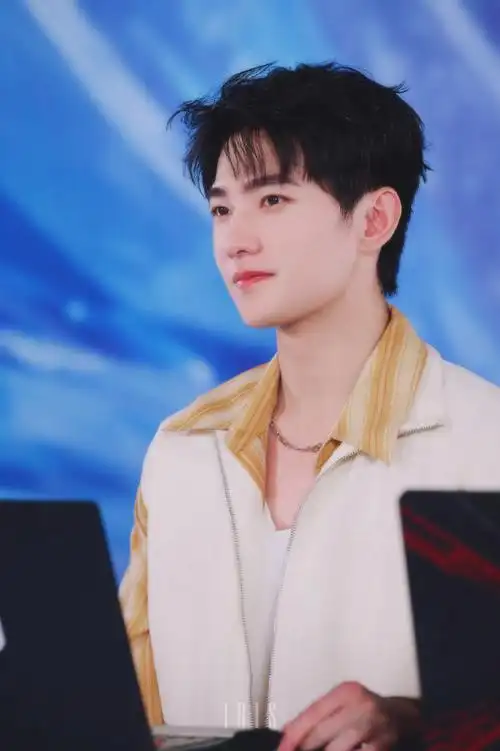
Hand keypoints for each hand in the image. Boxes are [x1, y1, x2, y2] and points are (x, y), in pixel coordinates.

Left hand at [277, 682, 420, 750]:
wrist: (401, 716)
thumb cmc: (366, 709)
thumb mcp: (342, 703)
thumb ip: (318, 715)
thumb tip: (288, 732)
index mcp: (345, 692)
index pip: (312, 713)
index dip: (293, 735)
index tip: (281, 748)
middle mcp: (359, 705)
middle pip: (321, 733)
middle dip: (304, 749)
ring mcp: (372, 726)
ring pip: (336, 749)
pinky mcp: (382, 746)